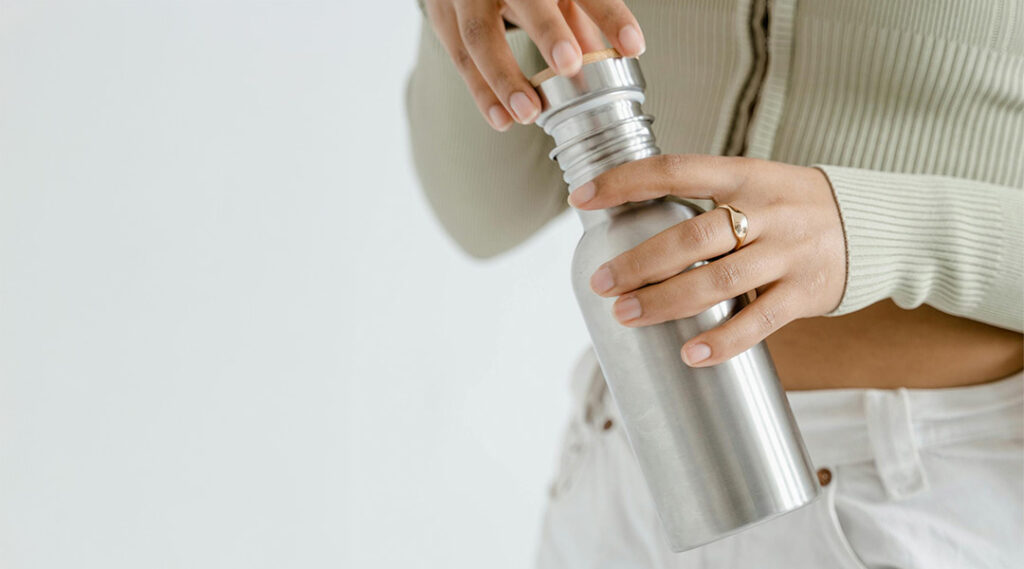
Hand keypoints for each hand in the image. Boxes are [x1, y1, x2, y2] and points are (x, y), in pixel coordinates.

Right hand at [422, 0, 644, 130]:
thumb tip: (620, 52)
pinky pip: (460, 59)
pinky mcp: (442, 18)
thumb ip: (583, 17)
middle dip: (546, 31)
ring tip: (529, 113)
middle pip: (525, 0)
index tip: (633, 46)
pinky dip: (482, 93)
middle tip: (569, 65)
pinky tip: (502, 119)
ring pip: (479, 35)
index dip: (608, 13)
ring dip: (504, 78)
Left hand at [567, 155, 846, 367]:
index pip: (674, 170)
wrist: (877, 225)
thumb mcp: (755, 183)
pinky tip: (690, 354)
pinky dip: (722, 341)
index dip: (624, 182)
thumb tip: (632, 220)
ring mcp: (787, 253)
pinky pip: (758, 322)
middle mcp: (765, 211)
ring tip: (625, 314)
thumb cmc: (795, 206)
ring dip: (666, 302)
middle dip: (639, 262)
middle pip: (691, 237)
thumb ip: (706, 199)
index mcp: (744, 175)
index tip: (582, 197)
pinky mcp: (805, 293)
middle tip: (602, 282)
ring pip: (718, 282)